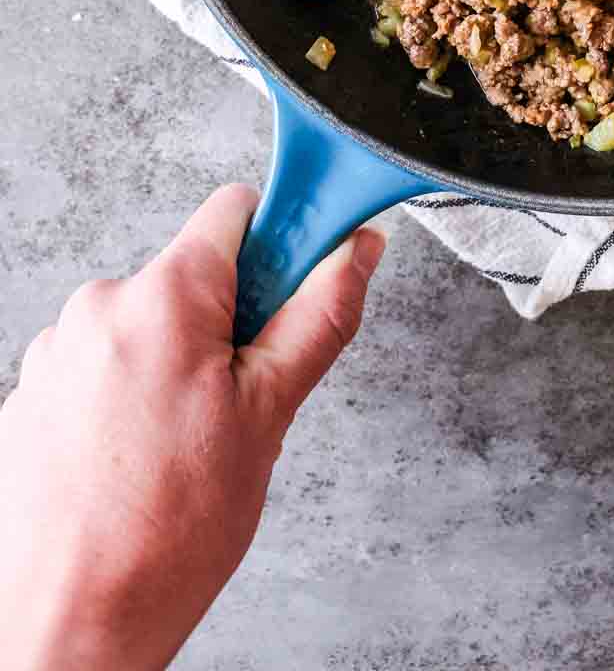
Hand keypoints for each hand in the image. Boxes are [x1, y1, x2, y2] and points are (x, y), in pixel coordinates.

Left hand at [0, 185, 385, 670]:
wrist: (65, 627)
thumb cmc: (162, 537)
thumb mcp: (270, 416)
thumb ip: (318, 316)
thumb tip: (355, 249)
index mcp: (163, 297)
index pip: (236, 211)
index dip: (281, 243)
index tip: (300, 283)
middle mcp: (99, 307)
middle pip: (193, 277)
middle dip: (229, 324)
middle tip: (243, 404)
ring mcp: (57, 352)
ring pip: (149, 327)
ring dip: (177, 365)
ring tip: (185, 448)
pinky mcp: (32, 394)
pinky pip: (103, 367)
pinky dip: (130, 398)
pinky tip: (139, 462)